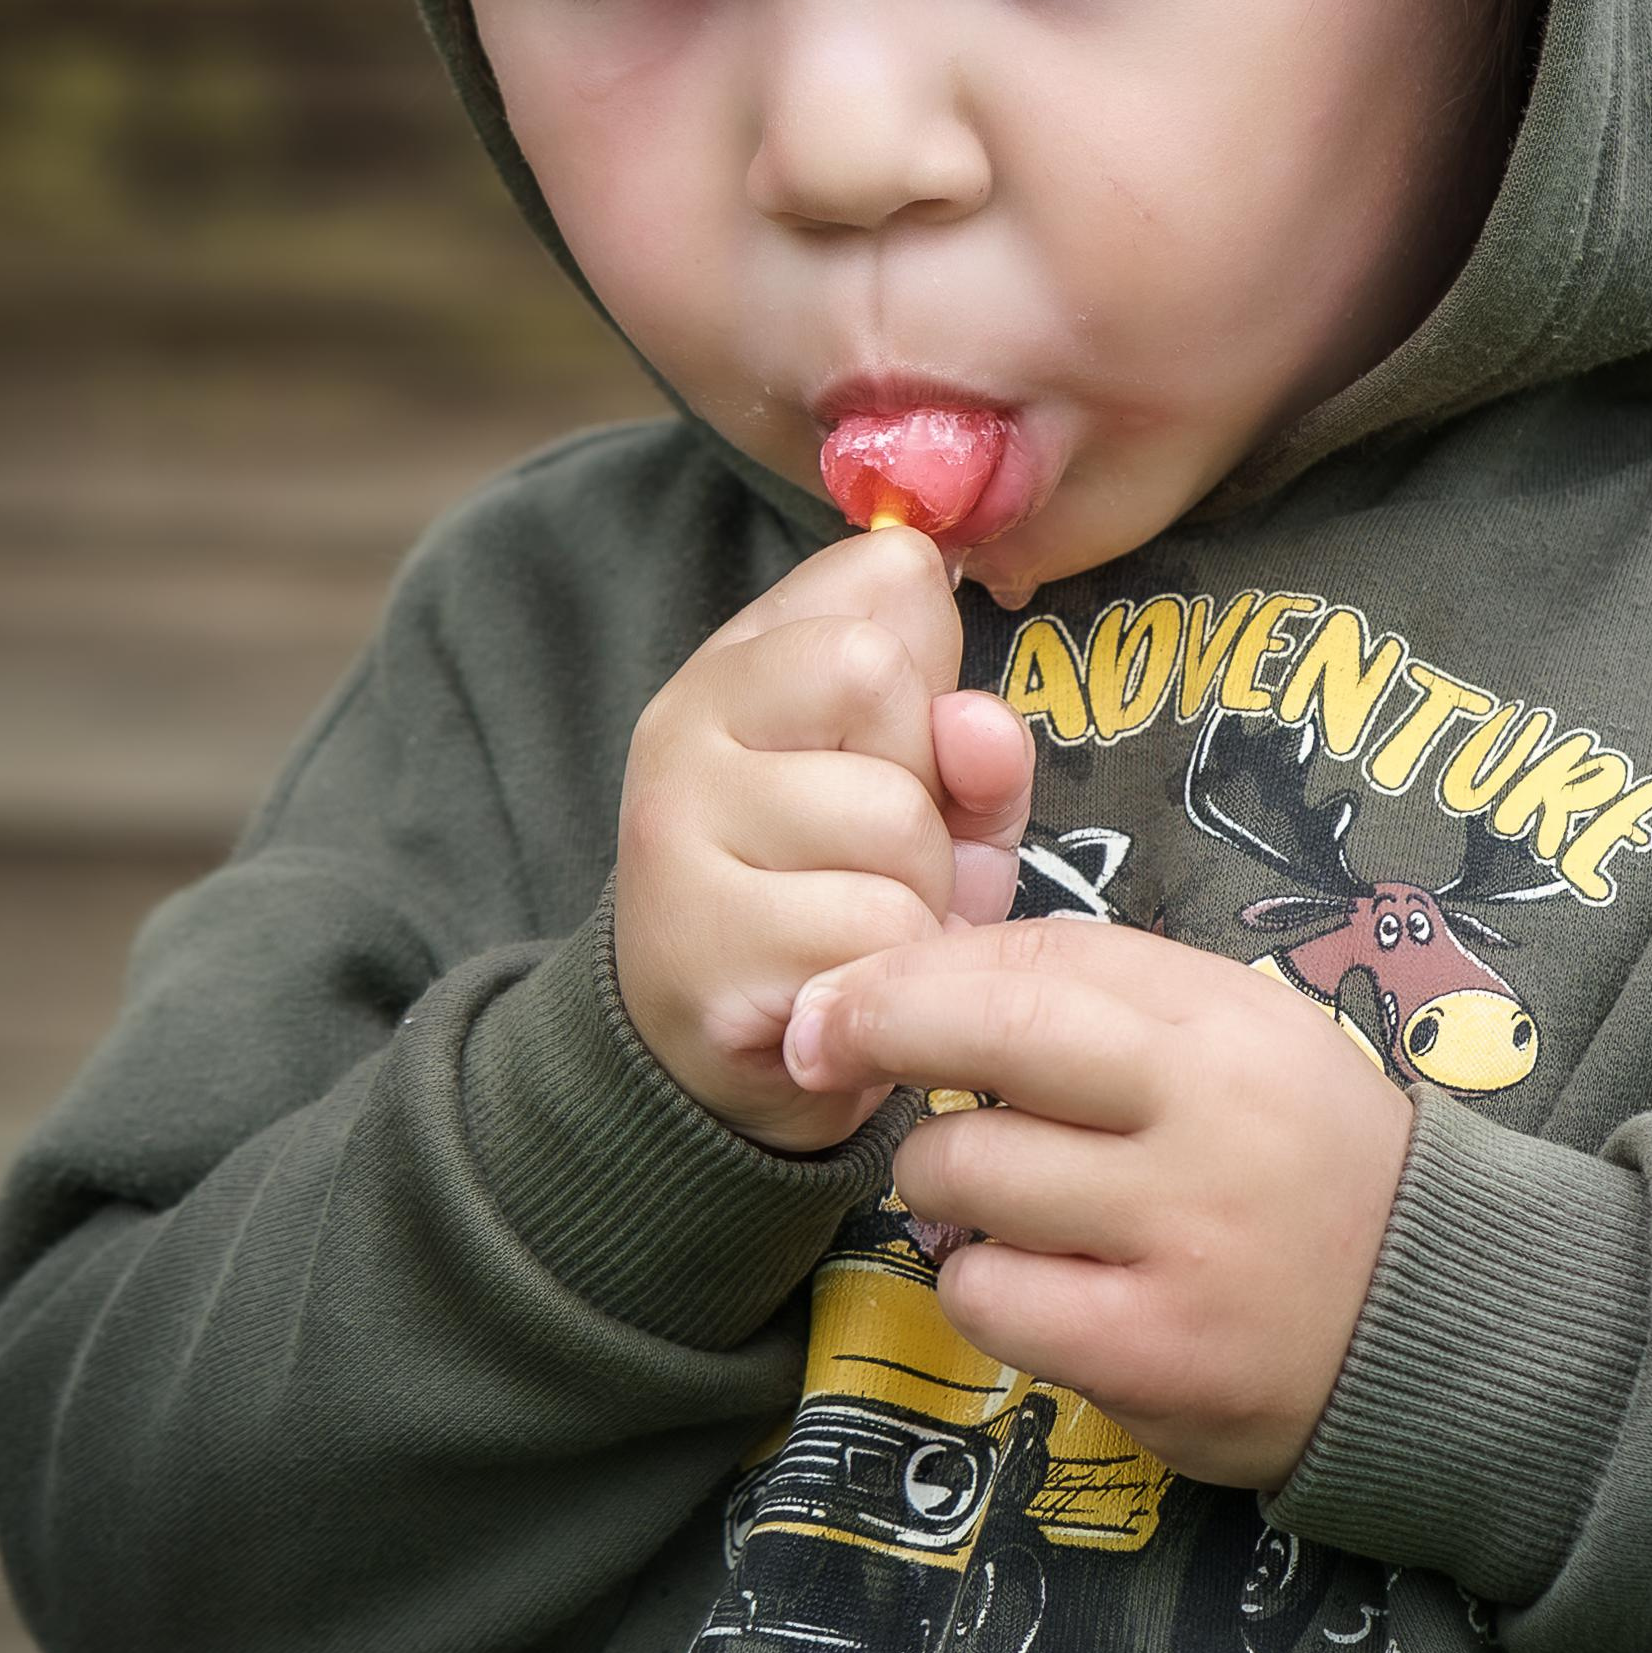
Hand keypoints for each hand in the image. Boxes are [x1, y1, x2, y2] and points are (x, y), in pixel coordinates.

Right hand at [613, 526, 1033, 1152]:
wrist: (736, 1067)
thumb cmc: (842, 905)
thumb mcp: (933, 802)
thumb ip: (974, 743)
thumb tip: (979, 726)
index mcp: (740, 665)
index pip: (886, 585)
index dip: (931, 683)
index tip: (886, 757)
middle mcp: (683, 727)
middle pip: (882, 685)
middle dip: (928, 794)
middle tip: (874, 864)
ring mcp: (673, 834)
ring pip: (891, 820)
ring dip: (919, 896)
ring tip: (859, 930)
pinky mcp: (699, 946)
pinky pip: (877, 930)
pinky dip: (896, 970)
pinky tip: (843, 987)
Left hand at [782, 918, 1415, 1488]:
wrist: (1435, 1315)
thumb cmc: (1303, 1158)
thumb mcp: (1237, 1037)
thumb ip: (1101, 998)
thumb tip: (916, 972)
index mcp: (1223, 1021)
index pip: (1034, 960)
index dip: (911, 968)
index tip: (839, 987)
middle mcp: (1204, 1116)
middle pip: (988, 1038)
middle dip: (878, 1031)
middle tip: (822, 1048)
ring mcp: (1178, 1237)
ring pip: (964, 1175)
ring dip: (938, 1183)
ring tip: (990, 1197)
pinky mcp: (1149, 1351)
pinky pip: (986, 1296)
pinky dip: (977, 1284)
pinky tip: (1028, 1281)